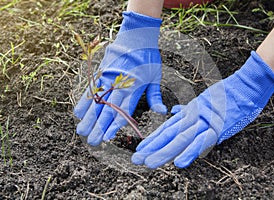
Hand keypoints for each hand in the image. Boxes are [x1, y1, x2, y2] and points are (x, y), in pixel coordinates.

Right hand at [74, 12, 166, 145]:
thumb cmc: (148, 57)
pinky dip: (84, 101)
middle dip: (99, 127)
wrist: (136, 35)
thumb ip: (155, 96)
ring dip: (88, 118)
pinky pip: (91, 89)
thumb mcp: (156, 76)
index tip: (107, 137)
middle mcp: (118, 84)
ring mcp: (107, 78)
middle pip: (107, 109)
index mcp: (133, 87)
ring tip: (81, 131)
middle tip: (92, 141)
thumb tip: (162, 112)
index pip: (123, 110)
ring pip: (96, 101)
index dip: (114, 124)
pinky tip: (79, 113)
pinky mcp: (100, 72)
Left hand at [132, 51, 273, 168]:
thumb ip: (188, 109)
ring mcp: (205, 122)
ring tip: (150, 163)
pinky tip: (179, 162)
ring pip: (181, 138)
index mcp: (190, 113)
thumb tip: (174, 112)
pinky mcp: (219, 127)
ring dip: (165, 152)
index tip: (140, 148)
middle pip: (169, 134)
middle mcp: (194, 117)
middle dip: (152, 148)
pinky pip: (203, 141)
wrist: (246, 84)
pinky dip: (191, 151)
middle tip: (136, 159)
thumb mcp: (204, 101)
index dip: (153, 139)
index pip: (167, 128)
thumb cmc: (228, 94)